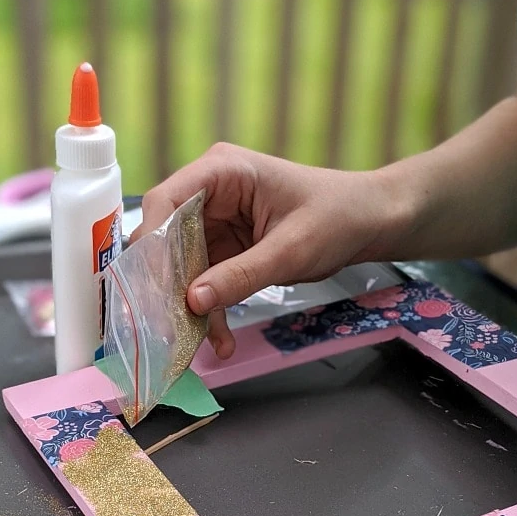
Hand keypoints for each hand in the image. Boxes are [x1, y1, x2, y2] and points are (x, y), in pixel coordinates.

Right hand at [133, 143, 403, 357]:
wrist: (368, 223)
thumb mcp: (289, 250)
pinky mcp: (227, 247)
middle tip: (166, 326)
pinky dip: (212, 310)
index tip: (148, 287)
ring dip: (192, 306)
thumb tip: (193, 301)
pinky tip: (220, 339)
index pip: (166, 201)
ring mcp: (217, 221)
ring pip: (185, 266)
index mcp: (222, 172)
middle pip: (168, 238)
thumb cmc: (336, 218)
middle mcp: (210, 193)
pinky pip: (207, 280)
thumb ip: (240, 275)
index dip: (151, 244)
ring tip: (196, 343)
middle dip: (169, 285)